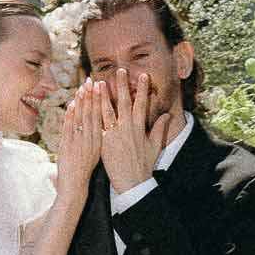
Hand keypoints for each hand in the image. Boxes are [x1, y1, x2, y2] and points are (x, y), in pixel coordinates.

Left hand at [56, 79, 103, 204]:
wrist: (77, 187)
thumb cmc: (86, 174)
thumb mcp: (98, 154)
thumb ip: (100, 140)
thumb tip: (103, 127)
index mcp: (101, 140)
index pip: (102, 115)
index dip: (101, 100)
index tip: (101, 86)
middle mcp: (92, 139)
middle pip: (93, 113)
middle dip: (93, 95)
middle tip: (93, 79)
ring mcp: (80, 142)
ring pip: (82, 118)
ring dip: (82, 101)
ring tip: (83, 86)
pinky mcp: (69, 146)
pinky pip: (70, 127)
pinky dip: (71, 115)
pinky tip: (72, 103)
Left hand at [99, 68, 166, 194]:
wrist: (132, 183)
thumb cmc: (144, 165)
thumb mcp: (155, 146)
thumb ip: (159, 128)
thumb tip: (167, 115)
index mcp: (139, 128)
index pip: (141, 104)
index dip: (142, 89)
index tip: (143, 75)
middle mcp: (126, 128)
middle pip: (123, 103)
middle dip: (121, 85)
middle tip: (120, 70)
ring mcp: (113, 135)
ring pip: (106, 111)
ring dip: (102, 96)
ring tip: (99, 82)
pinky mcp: (103, 142)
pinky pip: (95, 125)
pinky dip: (91, 114)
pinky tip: (87, 104)